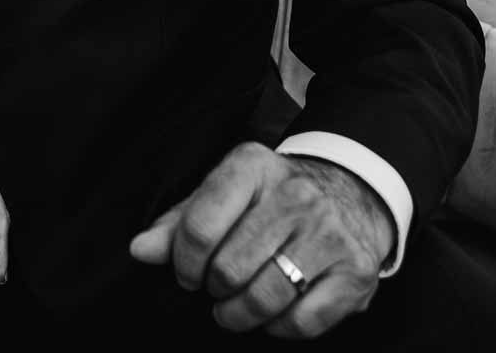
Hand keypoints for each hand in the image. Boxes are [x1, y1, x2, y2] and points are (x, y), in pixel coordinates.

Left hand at [128, 145, 392, 339]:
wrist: (350, 194)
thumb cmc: (271, 200)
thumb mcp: (224, 193)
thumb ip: (180, 222)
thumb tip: (140, 250)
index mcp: (252, 167)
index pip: (200, 227)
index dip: (184, 263)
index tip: (187, 273)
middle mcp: (296, 196)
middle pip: (228, 269)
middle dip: (213, 290)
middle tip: (217, 288)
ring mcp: (329, 234)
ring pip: (263, 300)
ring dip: (239, 315)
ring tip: (235, 308)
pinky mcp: (354, 271)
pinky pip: (301, 322)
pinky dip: (277, 328)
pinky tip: (273, 312)